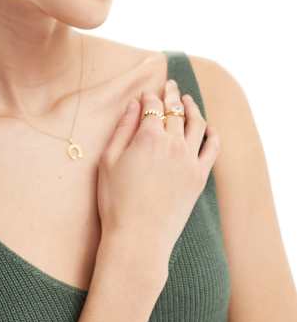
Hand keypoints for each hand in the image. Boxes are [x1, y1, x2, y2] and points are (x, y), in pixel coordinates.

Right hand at [96, 79, 219, 262]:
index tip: (146, 93)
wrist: (138, 236)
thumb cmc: (115, 200)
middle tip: (170, 84)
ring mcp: (189, 159)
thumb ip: (122, 129)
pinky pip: (212, 148)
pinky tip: (208, 127)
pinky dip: (212, 133)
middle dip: (171, 94)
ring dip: (192, 107)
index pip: (152, 105)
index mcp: (148, 136)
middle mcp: (173, 143)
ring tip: (188, 99)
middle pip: (175, 110)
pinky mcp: (199, 176)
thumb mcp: (108, 160)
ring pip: (196, 123)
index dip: (148, 96)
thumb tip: (132, 105)